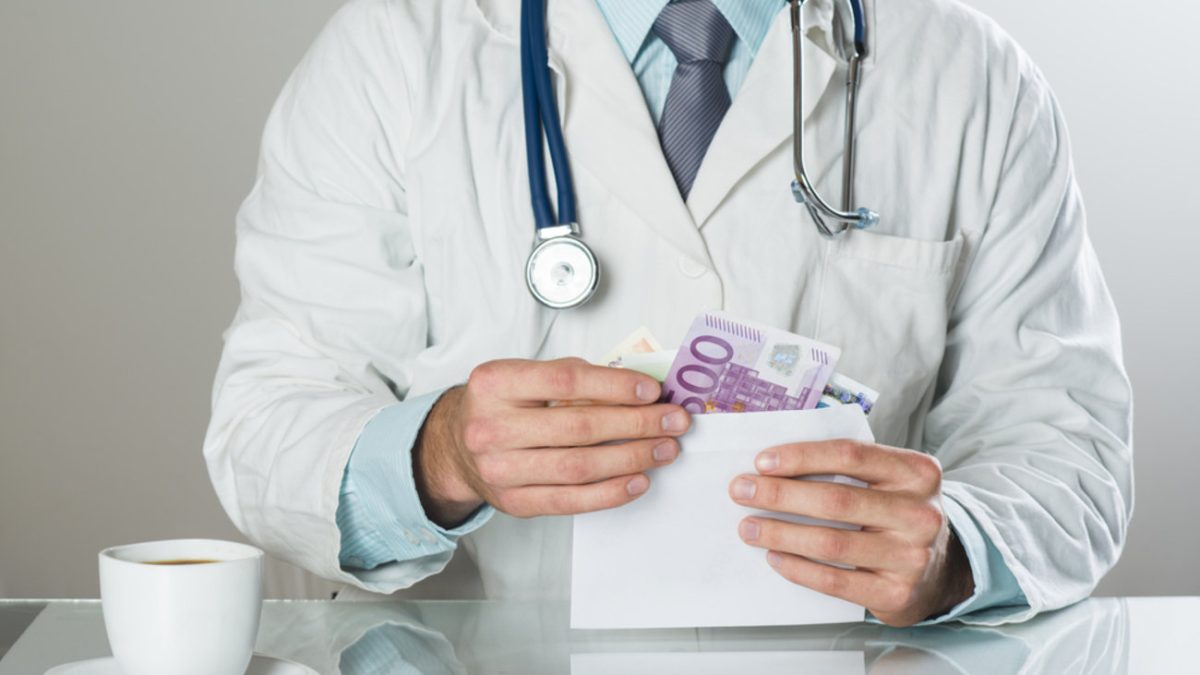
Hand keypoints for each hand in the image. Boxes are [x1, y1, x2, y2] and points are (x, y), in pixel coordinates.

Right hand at [414, 358, 690, 525]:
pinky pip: (572, 500)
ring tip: (665, 449)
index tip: (652, 391)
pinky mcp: (514, 503)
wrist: (457, 446)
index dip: (615, 385)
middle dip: (637, 424)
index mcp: (495, 383)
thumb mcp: (526, 377)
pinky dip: (611, 492)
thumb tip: (639, 390)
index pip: (565, 379)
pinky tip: (639, 479)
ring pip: (580, 466)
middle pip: (579, 426)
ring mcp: (500, 470)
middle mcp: (491, 426)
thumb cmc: (502, 405)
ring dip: (632, 458)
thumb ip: (575, 378)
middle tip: (674, 421)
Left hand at [728, 440, 973, 626]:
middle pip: (835, 499)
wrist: (941, 571)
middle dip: (779, 494)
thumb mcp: (889, 481)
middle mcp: (920, 513)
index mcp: (917, 472)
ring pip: (831, 542)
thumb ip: (847, 469)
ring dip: (780, 533)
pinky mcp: (896, 593)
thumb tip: (774, 466)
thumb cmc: (897, 515)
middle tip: (742, 491)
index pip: (850, 455)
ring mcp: (912, 556)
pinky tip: (774, 556)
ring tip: (749, 527)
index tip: (761, 461)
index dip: (801, 456)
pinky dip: (798, 568)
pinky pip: (835, 581)